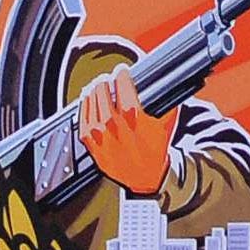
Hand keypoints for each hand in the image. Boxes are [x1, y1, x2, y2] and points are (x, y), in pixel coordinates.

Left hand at [75, 68, 173, 197]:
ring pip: (91, 107)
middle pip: (103, 94)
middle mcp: (116, 128)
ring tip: (95, 87)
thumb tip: (166, 83)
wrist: (146, 177)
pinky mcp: (93, 147)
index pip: (123, 87)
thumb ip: (166, 102)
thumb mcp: (166, 124)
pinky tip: (86, 101)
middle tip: (106, 79)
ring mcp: (102, 138)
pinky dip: (83, 109)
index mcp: (135, 119)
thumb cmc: (155, 151)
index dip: (121, 76)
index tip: (121, 72)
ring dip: (92, 93)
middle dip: (104, 83)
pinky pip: (82, 123)